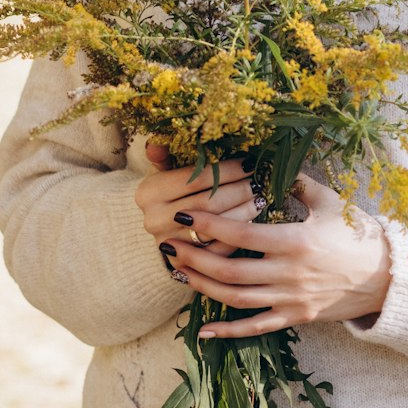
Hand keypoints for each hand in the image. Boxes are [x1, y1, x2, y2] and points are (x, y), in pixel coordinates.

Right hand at [135, 145, 264, 259]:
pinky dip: (237, 235)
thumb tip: (157, 143)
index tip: (248, 163)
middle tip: (258, 181)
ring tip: (258, 198)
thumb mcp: (164, 169)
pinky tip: (251, 220)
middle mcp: (154, 220)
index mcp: (149, 193)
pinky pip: (218, 250)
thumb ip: (165, 154)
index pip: (196, 178)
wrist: (157, 228)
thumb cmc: (169, 191)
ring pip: (215, 228)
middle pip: (208, 204)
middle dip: (238, 191)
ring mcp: (169, 244)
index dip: (226, 170)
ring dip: (243, 212)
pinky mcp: (183, 263)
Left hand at [165, 176, 391, 337]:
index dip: (210, 225)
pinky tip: (202, 329)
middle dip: (195, 258)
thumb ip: (300, 182)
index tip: (186, 215)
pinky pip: (256, 327)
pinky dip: (228, 330)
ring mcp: (291, 299)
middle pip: (230, 270)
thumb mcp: (331, 201)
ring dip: (204, 287)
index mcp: (295, 241)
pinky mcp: (296, 317)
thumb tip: (273, 161)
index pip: (242, 235)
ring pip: (237, 299)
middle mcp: (289, 273)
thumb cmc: (359, 233)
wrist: (386, 276)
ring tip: (178, 273)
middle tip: (167, 245)